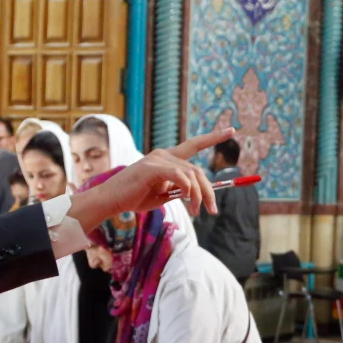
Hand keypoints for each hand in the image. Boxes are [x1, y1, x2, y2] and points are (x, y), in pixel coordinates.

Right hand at [68, 129, 234, 229]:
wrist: (112, 200)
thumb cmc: (134, 198)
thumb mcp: (161, 195)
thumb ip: (177, 190)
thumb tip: (195, 194)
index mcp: (167, 158)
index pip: (194, 145)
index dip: (212, 137)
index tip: (231, 130)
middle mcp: (164, 154)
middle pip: (197, 169)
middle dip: (209, 191)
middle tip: (212, 211)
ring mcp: (158, 159)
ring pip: (191, 175)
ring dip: (198, 196)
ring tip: (196, 212)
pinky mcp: (152, 167)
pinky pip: (179, 176)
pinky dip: (187, 188)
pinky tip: (186, 198)